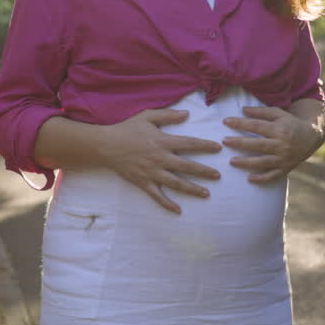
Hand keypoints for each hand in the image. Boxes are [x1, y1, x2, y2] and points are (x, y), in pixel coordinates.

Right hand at [95, 108, 221, 213]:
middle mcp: (160, 159)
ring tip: (206, 193)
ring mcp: (152, 172)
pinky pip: (157, 196)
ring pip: (176, 183)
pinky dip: (167, 204)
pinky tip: (178, 210)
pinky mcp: (143, 183)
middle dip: (204, 171)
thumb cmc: (128, 129)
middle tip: (218, 175)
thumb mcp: (147, 116)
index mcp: (163, 141)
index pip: (189, 144)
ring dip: (192, 189)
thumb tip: (187, 113)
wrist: (106, 145)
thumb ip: (168, 115)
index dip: (205, 146)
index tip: (218, 148)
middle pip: (187, 166)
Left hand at [222, 106, 320, 183]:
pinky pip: (273, 175)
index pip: (256, 126)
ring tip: (231, 161)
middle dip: (240, 143)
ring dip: (247, 163)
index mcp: (280, 129)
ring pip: (263, 162)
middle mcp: (282, 144)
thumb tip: (242, 110)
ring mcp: (284, 158)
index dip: (240, 123)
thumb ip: (261, 112)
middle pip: (258, 144)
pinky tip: (249, 178)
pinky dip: (262, 179)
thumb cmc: (291, 123)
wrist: (312, 137)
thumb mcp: (279, 114)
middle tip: (224, 141)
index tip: (226, 121)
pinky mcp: (286, 168)